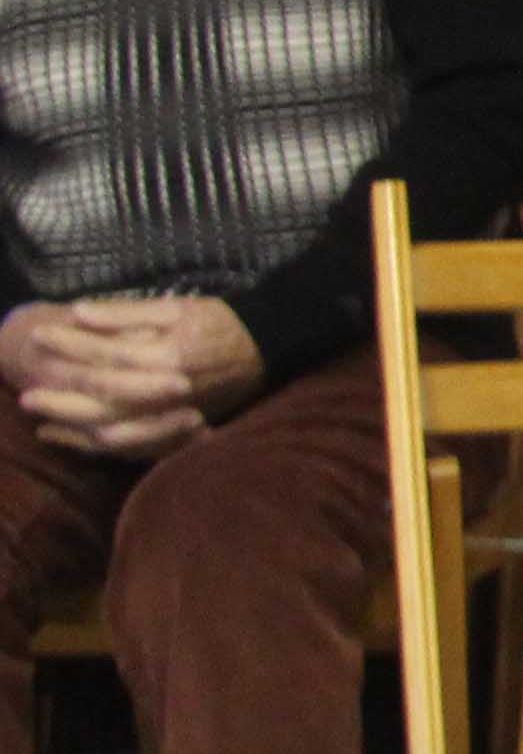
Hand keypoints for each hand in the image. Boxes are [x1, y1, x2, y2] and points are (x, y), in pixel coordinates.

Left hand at [10, 296, 259, 453]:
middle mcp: (167, 392)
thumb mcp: (174, 307)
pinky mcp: (177, 428)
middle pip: (102, 403)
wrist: (266, 346)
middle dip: (61, 400)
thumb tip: (78, 312)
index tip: (37, 336)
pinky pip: (131, 446)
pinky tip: (71, 439)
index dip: (68, 345)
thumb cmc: (219, 321)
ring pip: (114, 432)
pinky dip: (96, 446)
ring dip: (74, 429)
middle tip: (26, 396)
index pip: (105, 354)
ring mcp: (172, 414)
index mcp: (166, 357)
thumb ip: (126, 312)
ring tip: (41, 422)